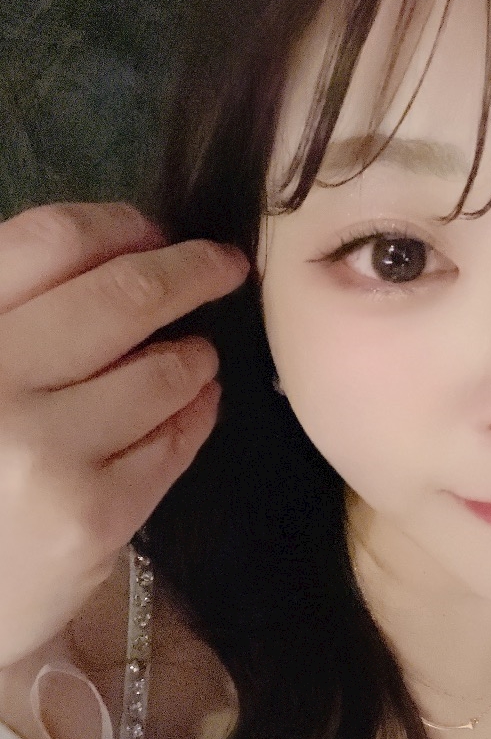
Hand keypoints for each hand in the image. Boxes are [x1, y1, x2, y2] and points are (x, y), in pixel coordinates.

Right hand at [0, 202, 247, 667]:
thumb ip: (18, 313)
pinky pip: (176, 440)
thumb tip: (128, 253)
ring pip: (165, 370)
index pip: (50, 240)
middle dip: (191, 271)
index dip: (119, 227)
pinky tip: (195, 404)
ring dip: (195, 354)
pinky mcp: (96, 512)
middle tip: (222, 267)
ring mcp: (46, 450)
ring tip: (196, 357)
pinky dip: (198, 411)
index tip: (155, 232)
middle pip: (124, 295)